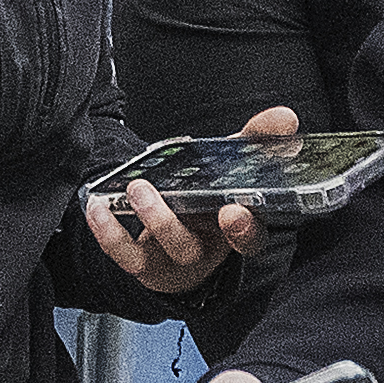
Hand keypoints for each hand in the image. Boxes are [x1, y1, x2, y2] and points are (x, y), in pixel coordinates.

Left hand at [83, 100, 292, 296]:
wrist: (181, 237)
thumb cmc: (211, 198)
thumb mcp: (233, 168)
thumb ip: (257, 142)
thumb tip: (284, 117)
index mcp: (235, 229)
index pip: (249, 239)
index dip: (244, 230)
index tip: (235, 212)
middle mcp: (207, 250)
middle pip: (194, 247)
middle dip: (173, 223)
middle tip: (162, 193)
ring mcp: (175, 260)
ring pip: (160, 251)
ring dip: (147, 220)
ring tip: (134, 188)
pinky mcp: (146, 265)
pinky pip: (126, 255)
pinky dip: (110, 233)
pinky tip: (98, 207)